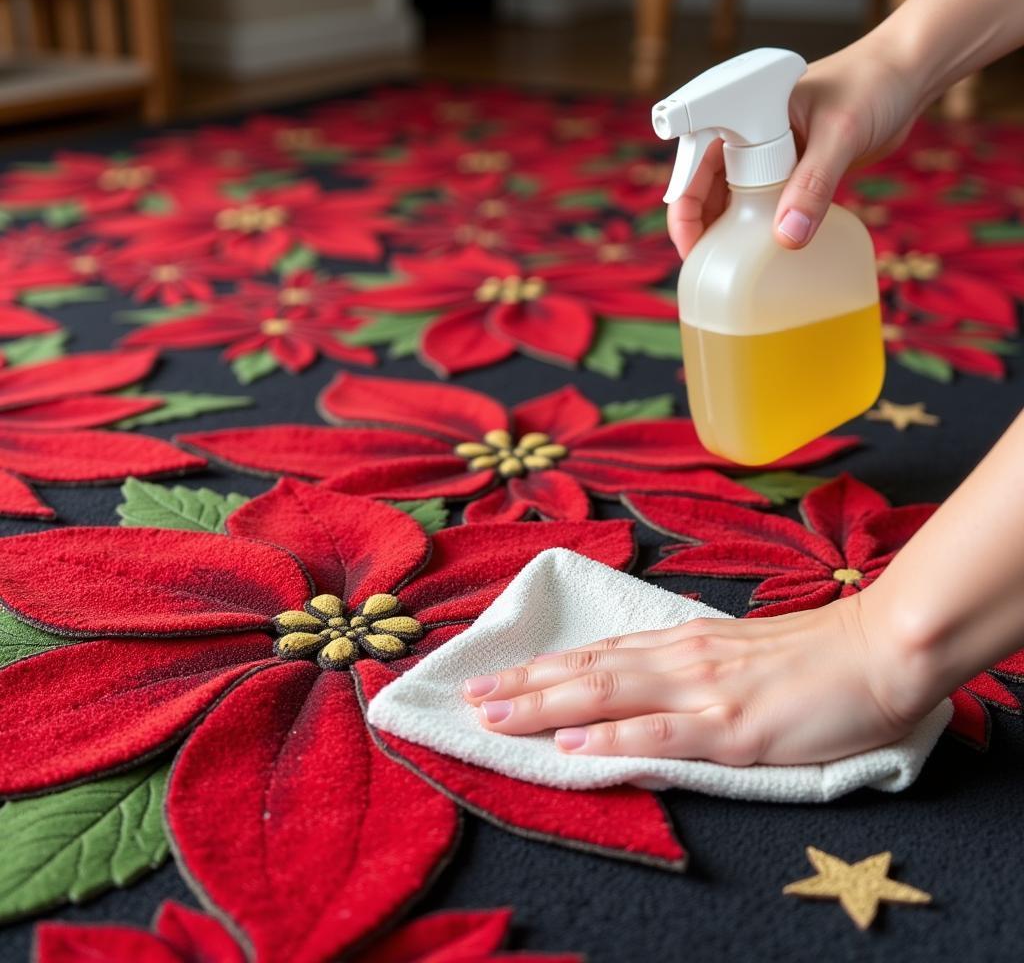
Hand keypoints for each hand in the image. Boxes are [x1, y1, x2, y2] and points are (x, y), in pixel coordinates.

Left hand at [463, 595, 930, 765]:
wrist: (879, 650)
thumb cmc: (811, 654)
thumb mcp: (735, 654)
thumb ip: (685, 667)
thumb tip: (637, 685)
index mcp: (681, 642)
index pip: (596, 652)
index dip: (543, 667)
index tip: (497, 676)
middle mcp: (680, 659)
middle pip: (586, 671)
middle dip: (523, 687)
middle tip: (470, 699)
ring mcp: (703, 691)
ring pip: (607, 695)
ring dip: (544, 708)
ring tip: (494, 718)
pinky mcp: (732, 727)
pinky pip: (660, 734)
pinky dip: (611, 740)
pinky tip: (573, 748)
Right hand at [667, 35, 922, 257]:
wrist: (908, 75)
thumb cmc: (873, 84)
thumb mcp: (840, 134)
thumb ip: (814, 185)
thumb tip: (788, 238)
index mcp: (743, 114)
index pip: (694, 163)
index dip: (686, 206)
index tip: (693, 244)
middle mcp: (747, 135)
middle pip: (705, 186)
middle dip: (700, 225)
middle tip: (707, 264)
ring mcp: (768, 154)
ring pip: (732, 198)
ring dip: (728, 229)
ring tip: (729, 264)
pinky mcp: (791, 171)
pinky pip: (764, 204)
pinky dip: (760, 227)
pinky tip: (763, 249)